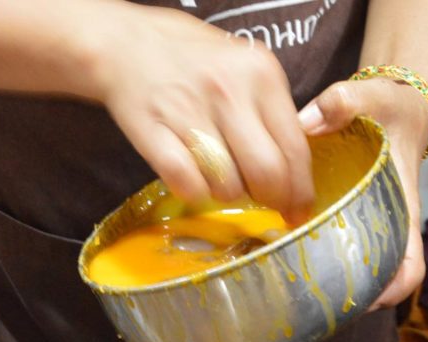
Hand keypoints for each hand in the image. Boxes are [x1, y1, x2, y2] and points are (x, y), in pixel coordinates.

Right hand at [85, 5, 313, 223]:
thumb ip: (270, 111)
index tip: (298, 211)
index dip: (300, 190)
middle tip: (264, 205)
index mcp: (261, 74)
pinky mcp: (155, 134)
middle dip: (270, 200)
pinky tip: (193, 181)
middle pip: (266, 173)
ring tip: (219, 177)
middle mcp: (230, 92)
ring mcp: (190, 113)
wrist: (127, 44)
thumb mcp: (244, 69)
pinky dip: (195, 193)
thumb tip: (293, 170)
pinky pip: (188, 185)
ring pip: (227, 185)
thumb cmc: (191, 60)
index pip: (294, 147)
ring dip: (227, 194)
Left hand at [299, 78, 427, 308]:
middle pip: (374, 284)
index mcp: (399, 212)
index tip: (365, 298)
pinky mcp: (340, 224)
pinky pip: (328, 253)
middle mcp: (381, 229)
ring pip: (349, 275)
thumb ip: (344, 103)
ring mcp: (361, 230)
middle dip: (345, 298)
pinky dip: (307, 259)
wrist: (389, 106)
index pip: (409, 268)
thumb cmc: (388, 109)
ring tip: (286, 284)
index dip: (392, 290)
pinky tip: (276, 254)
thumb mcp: (373, 97)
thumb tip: (309, 120)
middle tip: (306, 298)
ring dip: (323, 286)